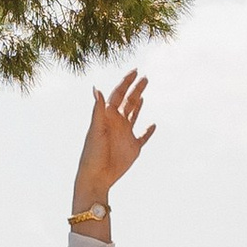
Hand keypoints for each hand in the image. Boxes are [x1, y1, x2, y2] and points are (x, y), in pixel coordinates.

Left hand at [71, 69, 154, 220]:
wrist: (96, 176)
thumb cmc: (92, 154)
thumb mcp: (96, 130)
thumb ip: (98, 110)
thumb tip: (97, 89)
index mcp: (108, 116)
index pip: (118, 94)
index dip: (126, 82)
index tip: (135, 71)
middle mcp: (117, 123)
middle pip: (128, 101)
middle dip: (136, 89)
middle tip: (144, 76)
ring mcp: (125, 135)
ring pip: (134, 114)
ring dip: (140, 103)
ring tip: (144, 92)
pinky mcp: (132, 148)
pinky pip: (143, 136)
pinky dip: (148, 131)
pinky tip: (153, 125)